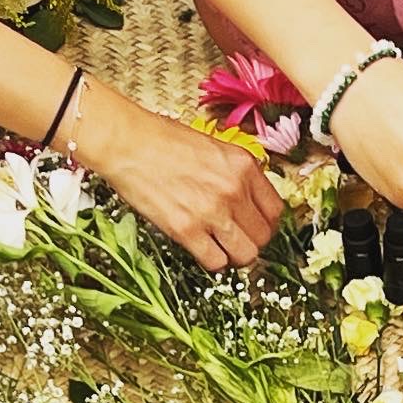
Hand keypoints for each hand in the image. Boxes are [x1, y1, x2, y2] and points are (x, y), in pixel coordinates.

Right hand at [83, 88, 283, 270]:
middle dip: (252, 242)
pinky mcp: (187, 230)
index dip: (267, 223)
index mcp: (243, 166)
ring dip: (235, 256)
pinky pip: (216, 262)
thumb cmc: (163, 140)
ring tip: (222, 247)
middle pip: (263, 237)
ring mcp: (211, 212)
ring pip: (245, 255)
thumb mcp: (214, 147)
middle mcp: (233, 190)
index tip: (257, 226)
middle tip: (238, 239)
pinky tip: (203, 249)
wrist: (126, 142)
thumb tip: (251, 200)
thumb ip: (237, 174)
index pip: (276, 211)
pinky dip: (212, 261)